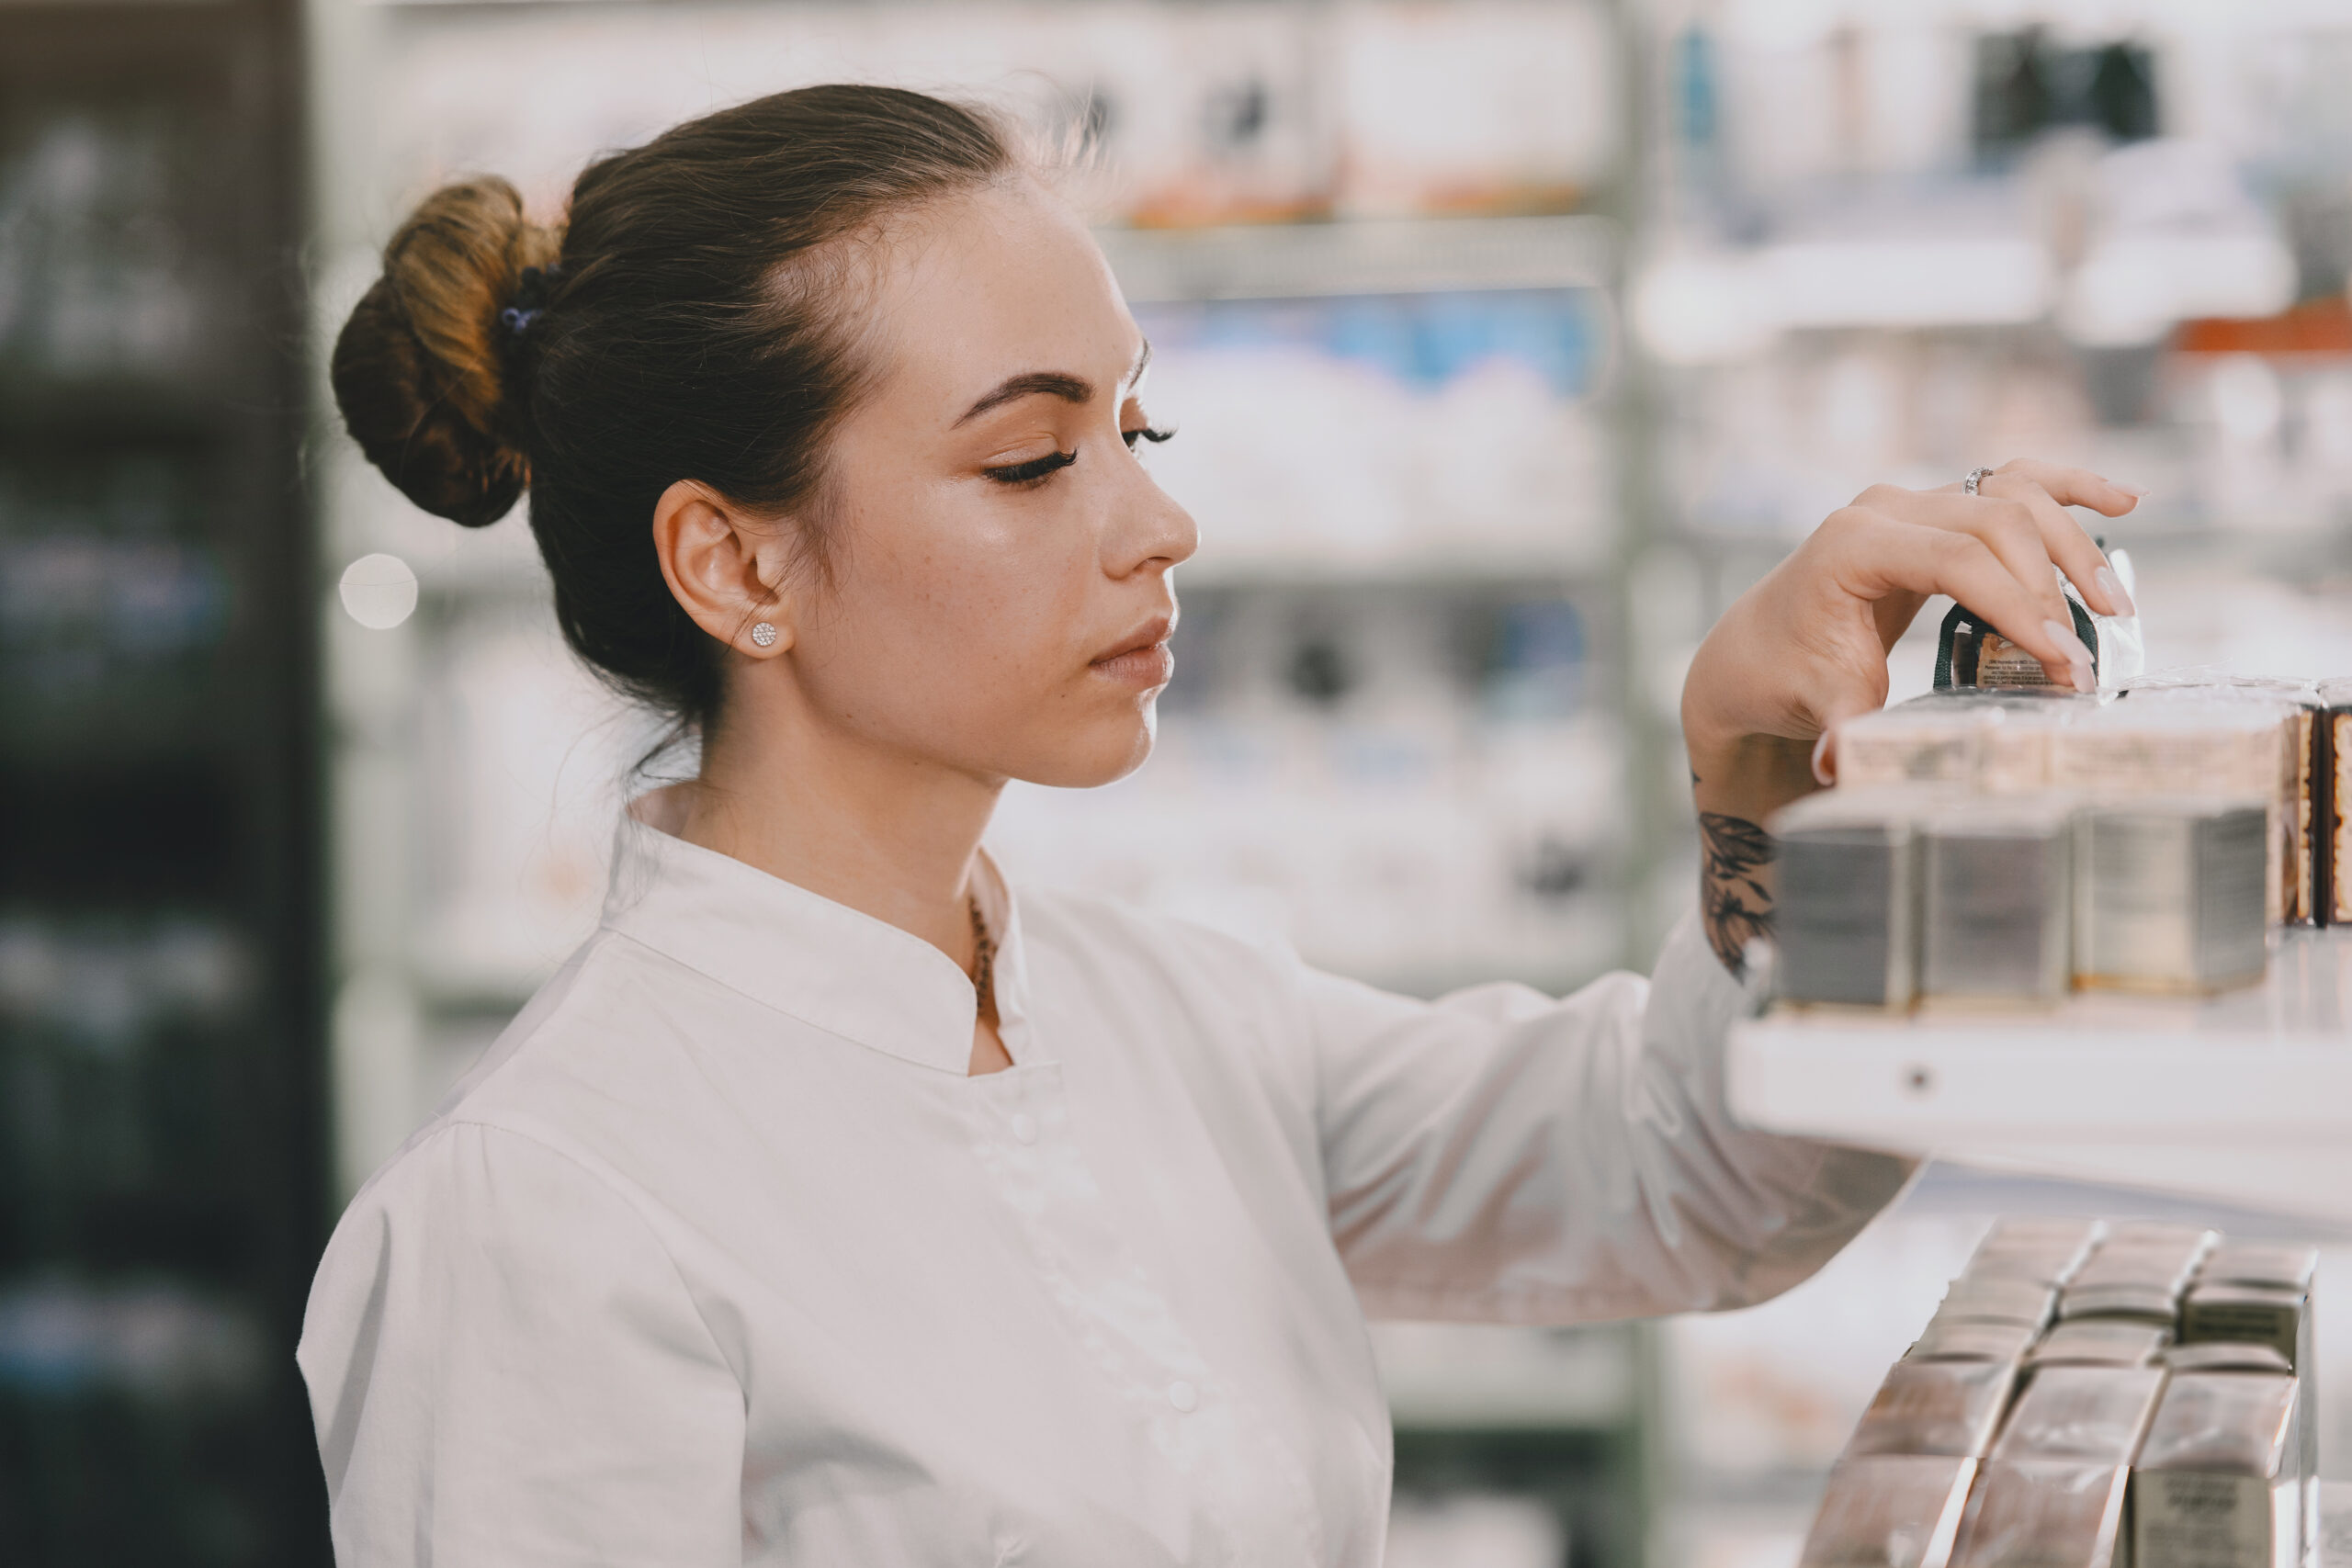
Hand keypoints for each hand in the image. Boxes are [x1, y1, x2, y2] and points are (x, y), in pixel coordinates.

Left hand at [1680, 459, 2142, 974]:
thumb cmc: (1787, 676)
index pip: (1956, 560)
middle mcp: (1884, 509)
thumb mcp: (1820, 704)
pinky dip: (2065, 488)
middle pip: (1995, 522)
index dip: (2016, 607)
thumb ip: (1842, 728)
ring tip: (2113, 606)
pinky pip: (2009, 482)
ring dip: (2070, 544)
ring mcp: (1911, 501)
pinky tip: (2121, 500)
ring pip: (2012, 495)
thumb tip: (1838, 766)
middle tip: (2084, 658)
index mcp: (1852, 545)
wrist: (1759, 650)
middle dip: (2049, 588)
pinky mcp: (1935, 510)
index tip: (2062, 661)